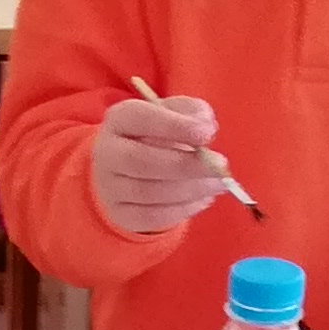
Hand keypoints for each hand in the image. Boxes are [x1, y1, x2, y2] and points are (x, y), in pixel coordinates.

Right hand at [90, 91, 229, 236]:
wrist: (127, 169)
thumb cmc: (157, 135)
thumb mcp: (174, 114)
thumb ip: (193, 113)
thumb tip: (207, 129)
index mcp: (120, 119)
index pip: (142, 119)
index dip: (175, 126)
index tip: (207, 134)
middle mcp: (107, 152)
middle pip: (143, 161)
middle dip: (187, 165)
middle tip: (220, 166)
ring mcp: (110, 186)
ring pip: (150, 192)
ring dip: (192, 189)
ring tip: (219, 184)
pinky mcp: (121, 213)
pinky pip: (153, 216)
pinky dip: (184, 209)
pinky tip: (203, 199)